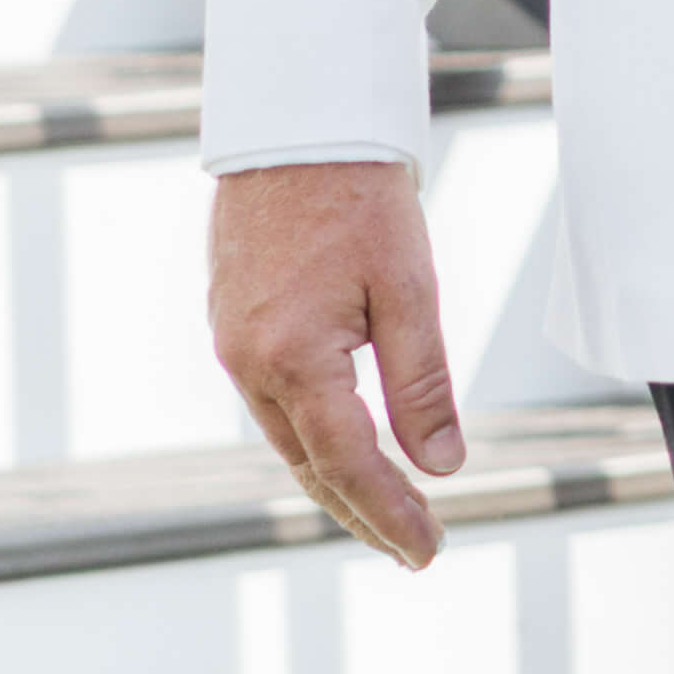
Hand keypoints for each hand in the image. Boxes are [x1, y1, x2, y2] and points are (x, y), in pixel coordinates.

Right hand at [211, 157, 466, 563]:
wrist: (295, 123)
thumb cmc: (359, 195)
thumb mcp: (408, 290)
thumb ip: (421, 386)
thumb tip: (441, 465)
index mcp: (292, 359)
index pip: (347, 466)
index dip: (390, 515)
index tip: (429, 550)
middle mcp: (248, 363)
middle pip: (311, 466)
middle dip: (364, 512)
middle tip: (416, 549)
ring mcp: (232, 345)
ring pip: (289, 437)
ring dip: (337, 479)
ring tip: (388, 511)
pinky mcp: (231, 323)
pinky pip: (273, 402)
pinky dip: (312, 435)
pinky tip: (343, 446)